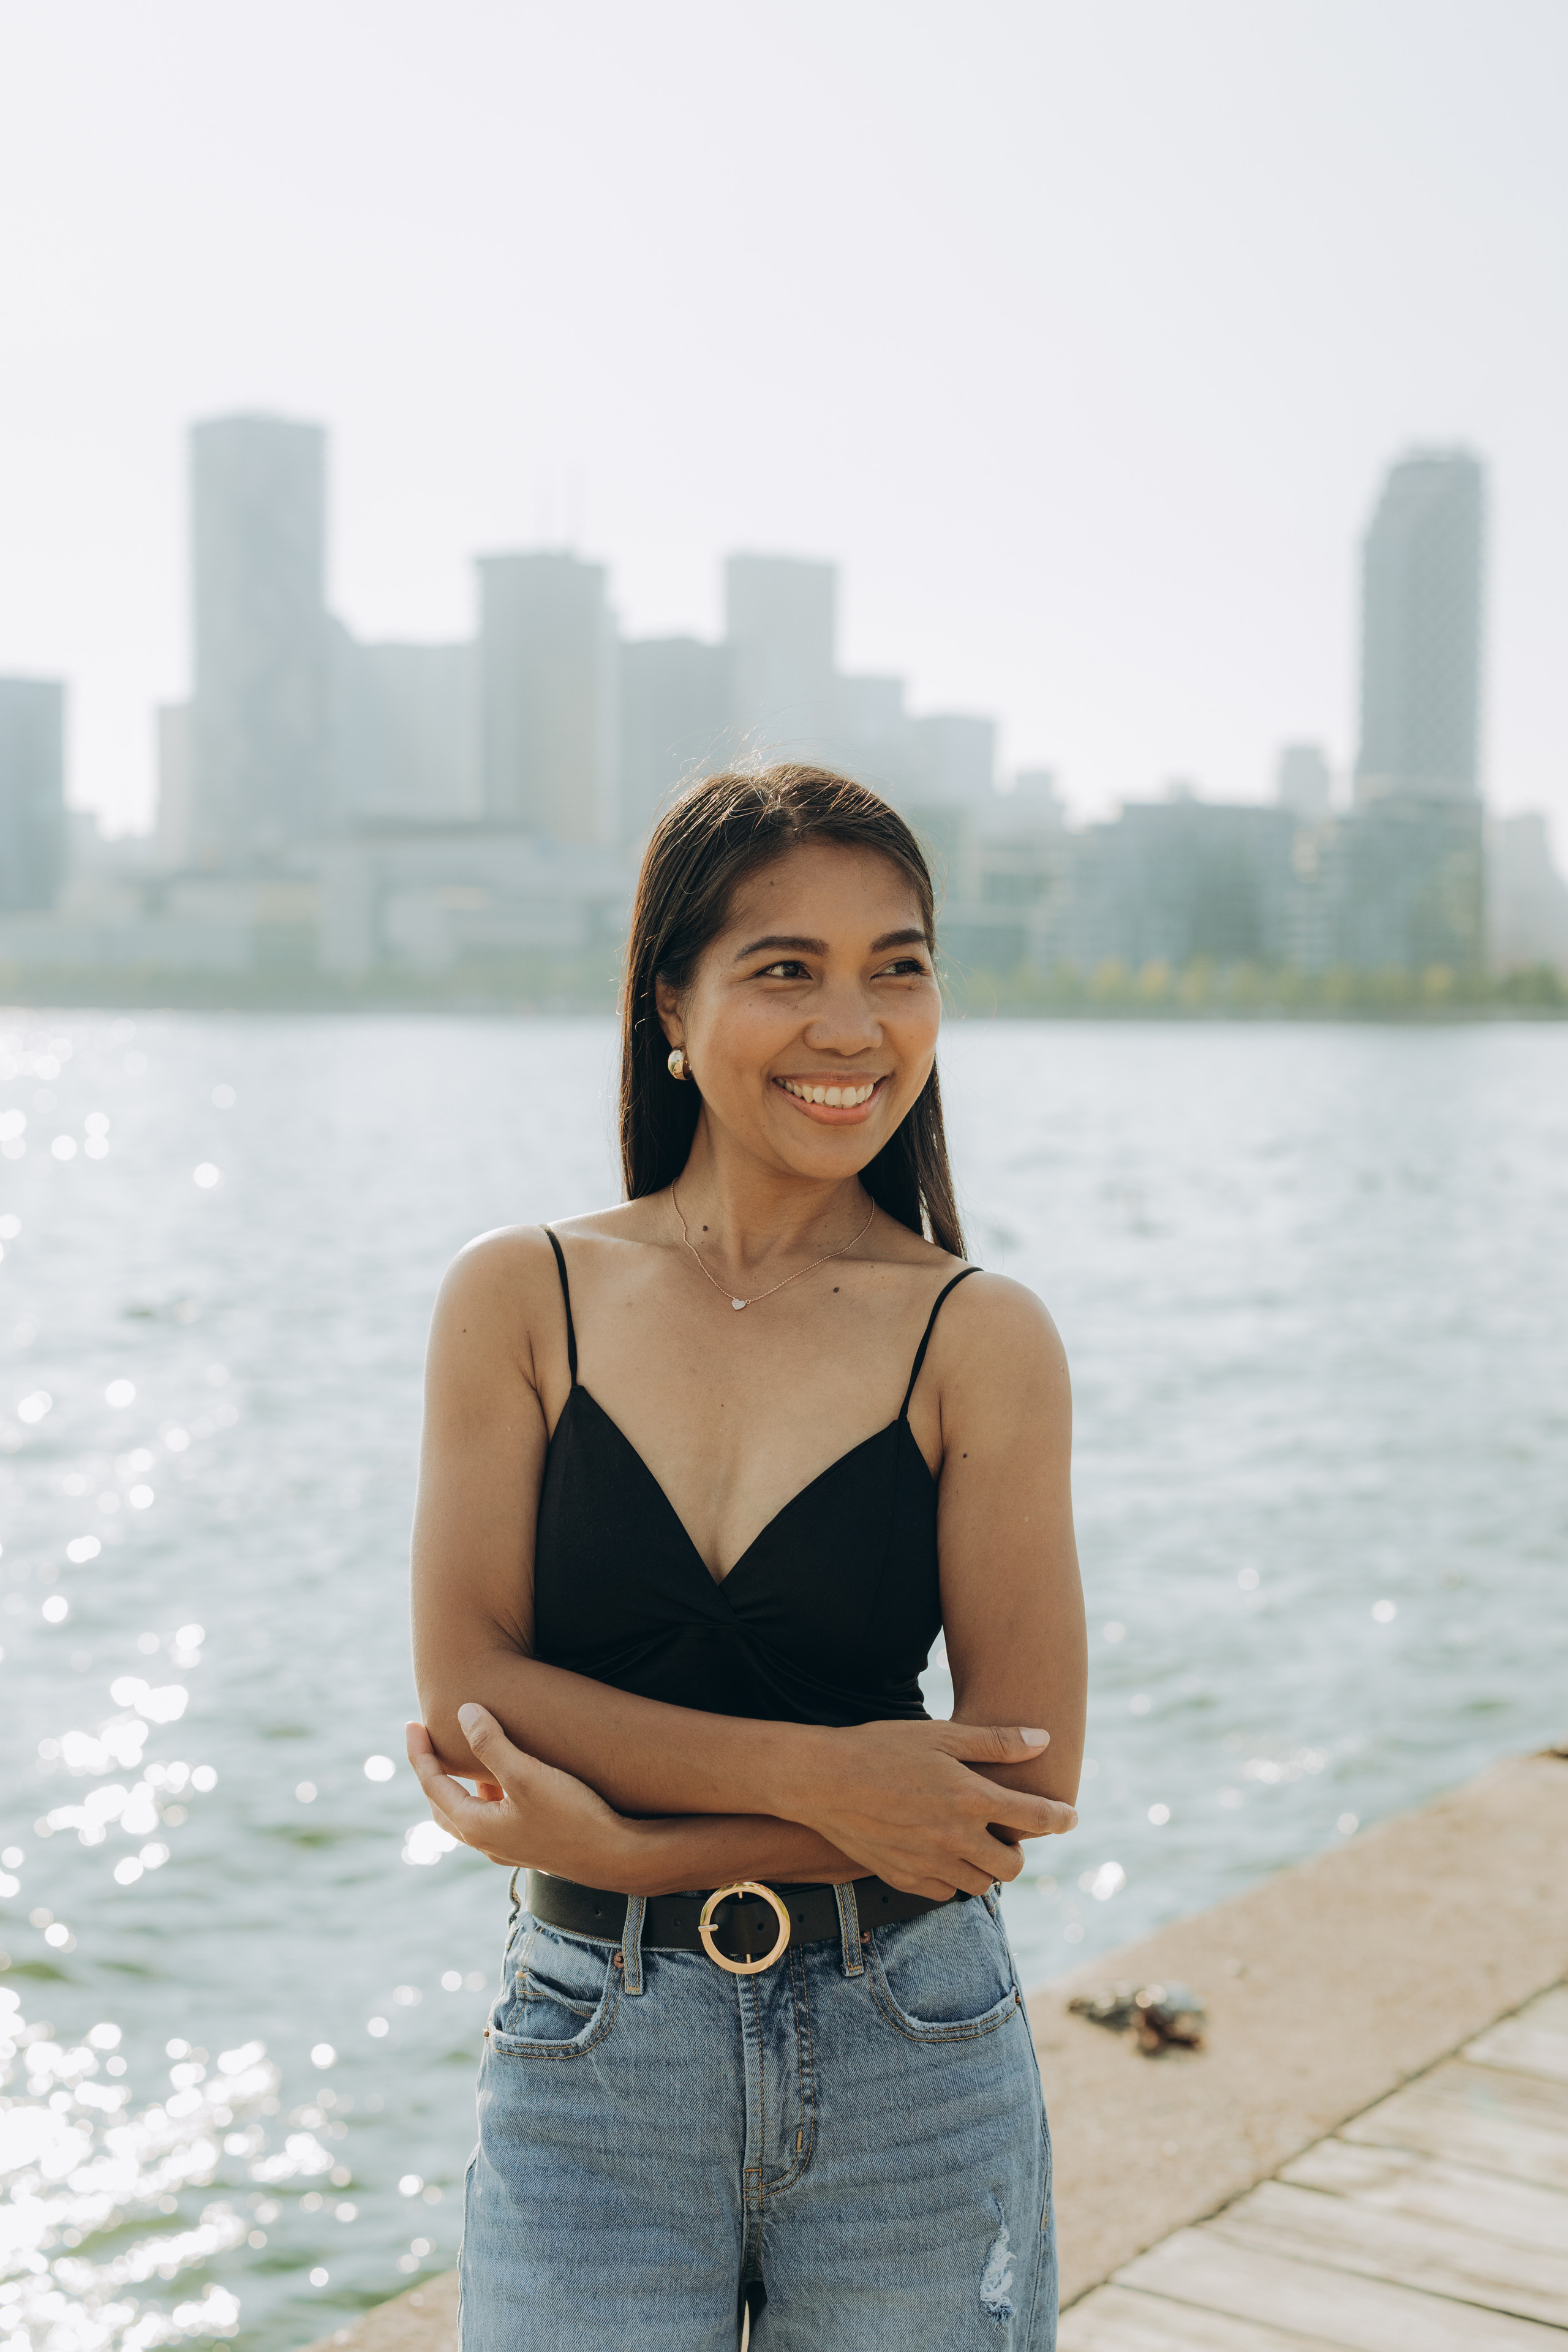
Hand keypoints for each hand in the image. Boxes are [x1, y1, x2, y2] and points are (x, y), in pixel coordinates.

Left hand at [405, 1705, 631, 1882]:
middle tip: (428, 1741)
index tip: (412, 1724)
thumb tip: (464, 1712)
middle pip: (443, 1804)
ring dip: (460, 1784)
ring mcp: (507, 1847)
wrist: (616, 1856)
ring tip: (464, 1754)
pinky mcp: (529, 1845)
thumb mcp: (527, 1774)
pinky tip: (505, 1778)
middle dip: (432, 1771)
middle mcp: (485, 1842)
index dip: (420, 1752)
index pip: (432, 1784)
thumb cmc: (572, 1815)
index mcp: (475, 1826)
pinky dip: (486, 1794)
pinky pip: (492, 1817)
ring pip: (468, 1813)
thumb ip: (492, 1743)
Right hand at [798, 1720, 1077, 1899]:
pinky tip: (941, 1853)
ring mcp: (928, 1862)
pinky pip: (944, 1892)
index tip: (1069, 1818)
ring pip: (980, 1884)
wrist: (822, 1779)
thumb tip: (1044, 1740)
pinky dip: (951, 1878)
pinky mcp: (903, 1878)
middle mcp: (955, 1837)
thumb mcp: (941, 1735)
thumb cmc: (882, 1747)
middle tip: (1005, 1831)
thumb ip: (995, 1743)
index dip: (1059, 1818)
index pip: (1035, 1817)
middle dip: (1017, 1849)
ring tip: (971, 1841)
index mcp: (970, 1798)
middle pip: (1013, 1865)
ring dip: (985, 1866)